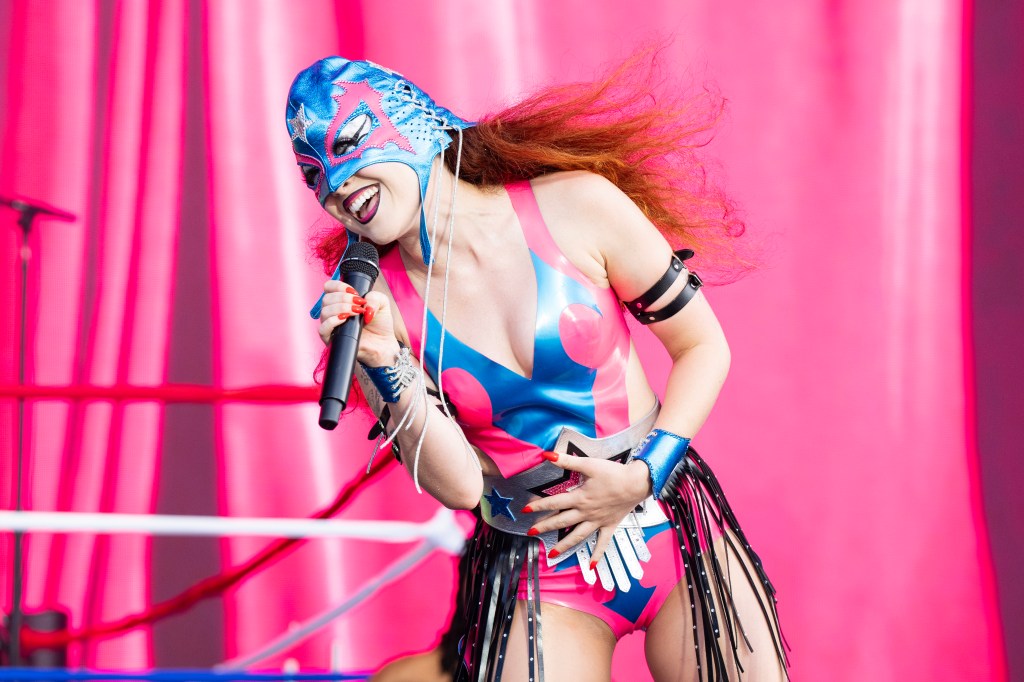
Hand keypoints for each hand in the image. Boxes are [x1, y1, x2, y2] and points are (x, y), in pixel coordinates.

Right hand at [318, 280, 398, 364]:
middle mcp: (333, 312)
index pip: (329, 288)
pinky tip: (344, 319)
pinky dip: (332, 321)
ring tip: (356, 312)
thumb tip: (362, 303)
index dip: (338, 286)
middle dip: (344, 298)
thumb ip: (374, 296)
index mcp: (341, 301)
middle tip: (359, 304)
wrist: (383, 343)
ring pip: (324, 312)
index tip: (354, 292)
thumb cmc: (380, 323)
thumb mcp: (382, 303)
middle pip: (326, 299)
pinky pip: (322, 329)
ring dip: (341, 308)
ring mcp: (331, 326)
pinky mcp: (331, 339)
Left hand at [523, 453, 651, 565]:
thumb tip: (547, 455)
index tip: (524, 510)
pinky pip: (602, 543)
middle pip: (561, 522)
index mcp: (579, 498)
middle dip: (544, 527)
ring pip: (577, 536)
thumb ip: (567, 461)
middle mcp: (586, 513)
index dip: (538, 506)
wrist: (636, 483)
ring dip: (563, 546)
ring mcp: (597, 521)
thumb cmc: (613, 473)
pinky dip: (597, 555)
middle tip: (530, 533)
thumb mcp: (589, 464)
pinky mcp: (609, 525)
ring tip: (551, 555)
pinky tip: (591, 566)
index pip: (554, 503)